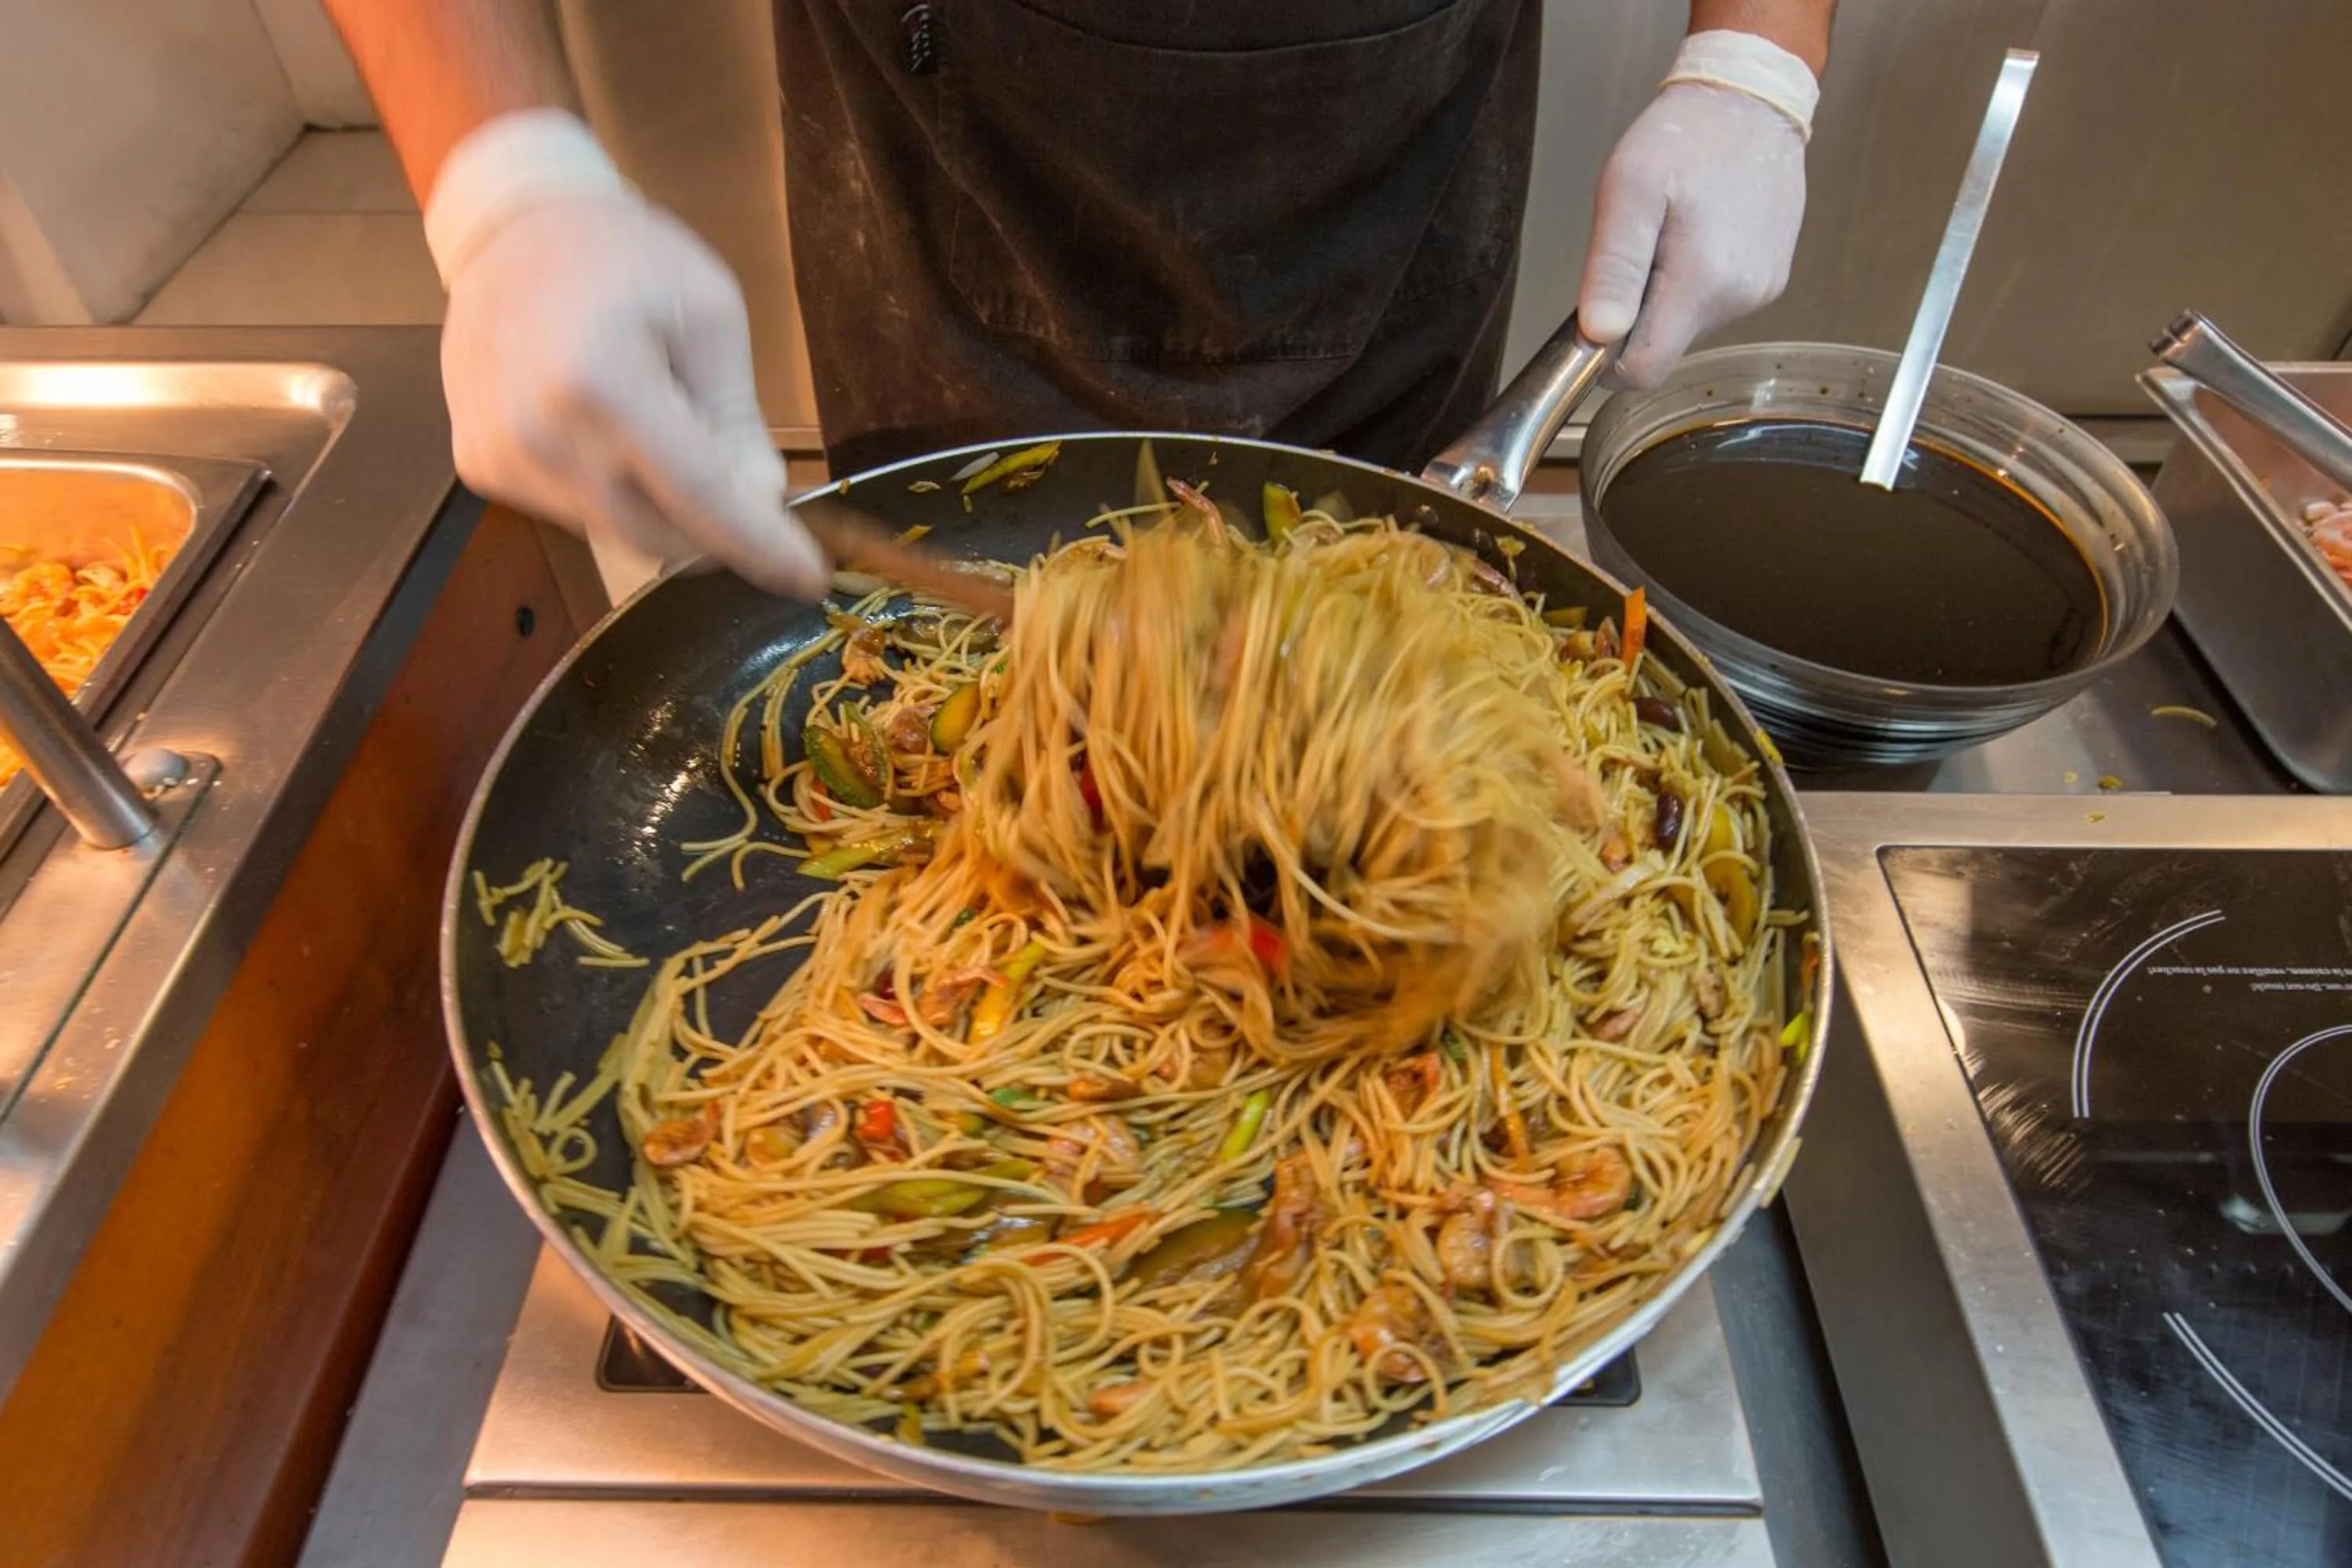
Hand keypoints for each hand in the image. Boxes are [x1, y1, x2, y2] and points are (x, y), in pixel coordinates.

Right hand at [432, 117, 825, 595]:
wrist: (511, 227)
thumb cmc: (622, 256)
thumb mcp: (709, 316)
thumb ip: (736, 417)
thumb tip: (759, 501)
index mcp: (604, 385)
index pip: (699, 499)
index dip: (760, 545)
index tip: (807, 577)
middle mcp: (540, 434)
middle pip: (658, 534)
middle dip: (714, 528)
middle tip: (742, 485)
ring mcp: (501, 455)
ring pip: (615, 531)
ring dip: (659, 506)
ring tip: (658, 425)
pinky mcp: (480, 466)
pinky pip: (572, 511)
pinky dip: (611, 491)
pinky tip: (605, 429)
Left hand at [1578, 83, 1807, 389]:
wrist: (1751, 100)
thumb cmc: (1684, 137)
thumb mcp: (1628, 191)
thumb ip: (1613, 268)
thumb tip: (1599, 334)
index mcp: (1702, 282)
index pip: (1644, 370)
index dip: (1607, 360)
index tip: (1595, 320)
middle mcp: (1739, 297)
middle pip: (1665, 346)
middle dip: (1637, 313)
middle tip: (1639, 247)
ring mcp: (1760, 290)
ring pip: (1688, 325)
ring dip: (1665, 293)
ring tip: (1671, 230)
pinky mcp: (1770, 278)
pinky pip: (1715, 302)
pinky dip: (1694, 280)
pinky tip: (1698, 231)